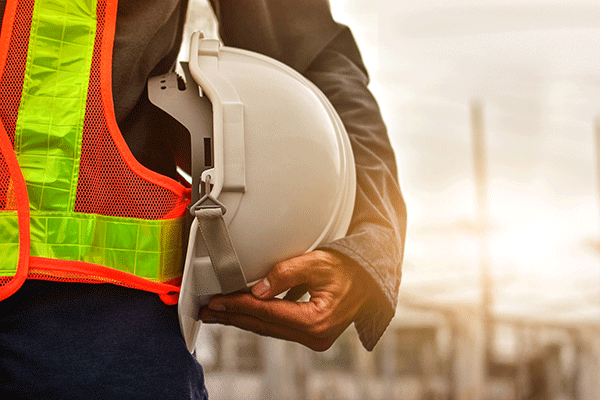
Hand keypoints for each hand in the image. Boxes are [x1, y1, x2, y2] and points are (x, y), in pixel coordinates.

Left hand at [199, 250, 368, 350]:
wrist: (371, 280)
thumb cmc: (349, 269)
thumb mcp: (317, 263)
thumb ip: (285, 274)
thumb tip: (256, 290)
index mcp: (316, 321)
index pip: (267, 313)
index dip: (238, 306)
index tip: (217, 301)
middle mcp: (315, 336)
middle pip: (264, 326)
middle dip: (234, 317)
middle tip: (208, 311)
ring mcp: (314, 338)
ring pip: (270, 329)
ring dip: (243, 319)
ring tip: (219, 313)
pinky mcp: (312, 334)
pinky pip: (279, 327)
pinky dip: (260, 319)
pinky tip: (244, 313)